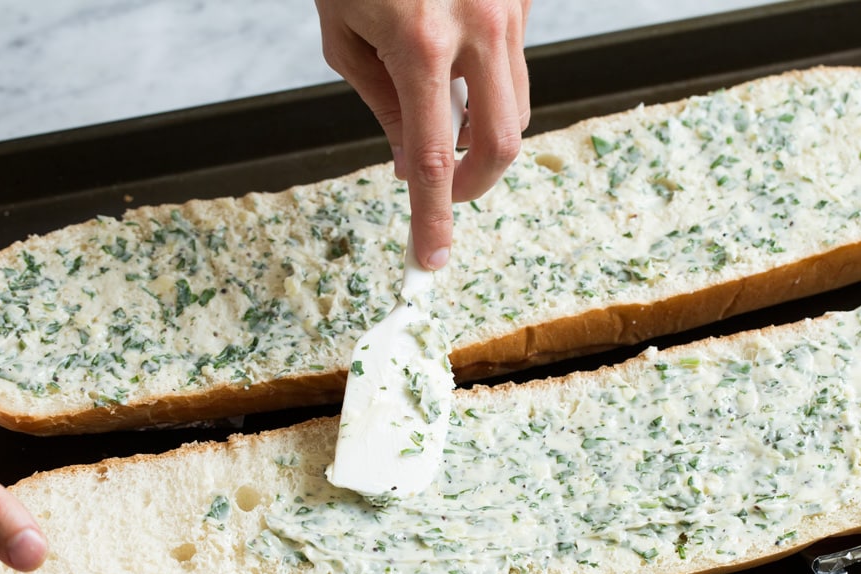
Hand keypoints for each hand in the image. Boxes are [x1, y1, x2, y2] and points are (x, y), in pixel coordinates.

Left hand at [315, 0, 531, 269]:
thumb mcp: (344, 27)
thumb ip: (380, 100)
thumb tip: (407, 160)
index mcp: (420, 40)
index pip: (430, 157)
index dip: (433, 219)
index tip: (431, 262)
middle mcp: (479, 27)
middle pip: (502, 143)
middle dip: (474, 184)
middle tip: (443, 194)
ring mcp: (510, 10)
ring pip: (517, 106)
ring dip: (481, 130)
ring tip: (439, 112)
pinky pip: (513, 62)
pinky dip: (486, 79)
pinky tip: (454, 48)